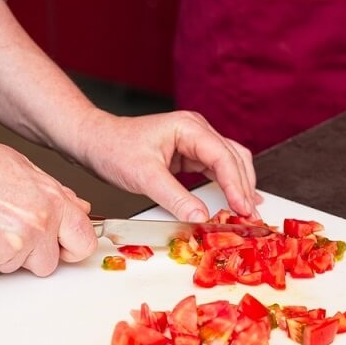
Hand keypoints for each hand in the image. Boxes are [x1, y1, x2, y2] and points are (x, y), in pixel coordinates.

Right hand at [0, 130, 96, 275]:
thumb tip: (78, 208)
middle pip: (50, 263)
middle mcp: (39, 222)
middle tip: (14, 234)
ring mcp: (15, 242)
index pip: (84, 240)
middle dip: (36, 255)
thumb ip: (55, 193)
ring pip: (18, 267)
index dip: (73, 247)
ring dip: (5, 253)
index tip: (64, 247)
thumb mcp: (22, 167)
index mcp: (52, 199)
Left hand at [75, 109, 261, 221]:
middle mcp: (197, 130)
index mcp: (189, 127)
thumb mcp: (144, 177)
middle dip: (244, 188)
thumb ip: (175, 198)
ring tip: (247, 212)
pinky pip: (218, 169)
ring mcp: (196, 141)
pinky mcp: (191, 153)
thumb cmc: (114, 149)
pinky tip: (237, 200)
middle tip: (250, 217)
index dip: (236, 185)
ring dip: (240, 186)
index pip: (223, 157)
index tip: (243, 209)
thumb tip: (201, 217)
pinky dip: (228, 185)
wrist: (95, 142)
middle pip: (234, 158)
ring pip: (231, 162)